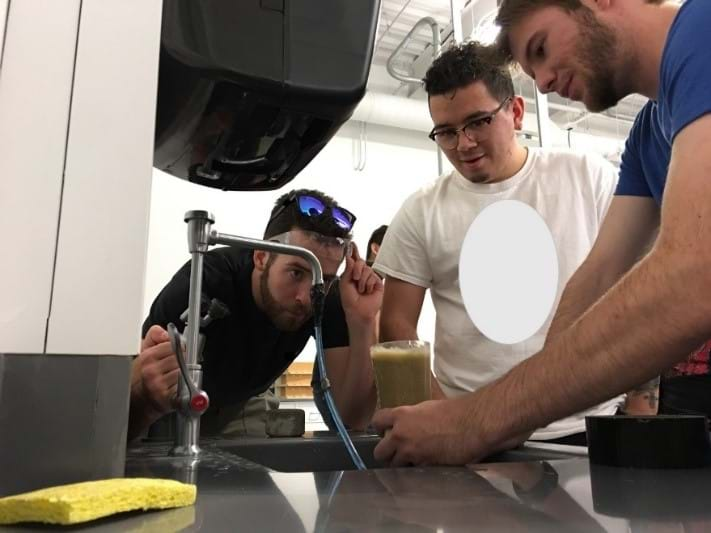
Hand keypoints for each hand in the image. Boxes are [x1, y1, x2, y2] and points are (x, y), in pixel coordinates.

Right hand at [131, 325, 179, 416]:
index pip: (175, 346)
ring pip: (184, 372)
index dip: (179, 349)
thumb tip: (166, 333)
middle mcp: (151, 371)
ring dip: (184, 374)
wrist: (137, 398)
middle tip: (176, 367)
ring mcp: (158, 385)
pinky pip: (184, 386)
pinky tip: (177, 387)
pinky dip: (184, 386)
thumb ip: (155, 335)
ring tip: (175, 377)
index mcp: (147, 357)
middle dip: (182, 362)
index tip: (178, 353)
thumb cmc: (144, 373)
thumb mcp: (145, 349)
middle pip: (181, 359)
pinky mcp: (165, 397)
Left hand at [339, 243, 382, 325]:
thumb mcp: (344, 284)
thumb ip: (347, 269)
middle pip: (360, 262)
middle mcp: (361, 274)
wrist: (359, 312)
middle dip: (357, 269)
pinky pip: (373, 277)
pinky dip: (368, 284)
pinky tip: (367, 291)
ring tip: (361, 290)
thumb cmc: (350, 301)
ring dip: (362, 280)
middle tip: (355, 279)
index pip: (353, 259)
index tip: (352, 244)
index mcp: (351, 273)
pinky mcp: (377, 282)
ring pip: (367, 269)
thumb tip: (350, 257)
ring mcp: (370, 277)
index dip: (353, 251)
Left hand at [372, 395, 531, 465]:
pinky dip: (417, 470)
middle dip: (385, 453)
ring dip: (401, 464)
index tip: (383, 431)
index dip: (379, 427)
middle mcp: (401, 435)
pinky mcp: (424, 466)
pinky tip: (427, 464)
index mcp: (401, 416)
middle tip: (395, 451)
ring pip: (394, 465)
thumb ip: (412, 417)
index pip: (377, 421)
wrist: (472, 425)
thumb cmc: (454, 412)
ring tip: (413, 459)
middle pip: (379, 452)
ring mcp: (411, 453)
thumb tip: (408, 422)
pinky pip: (413, 472)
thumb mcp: (427, 407)